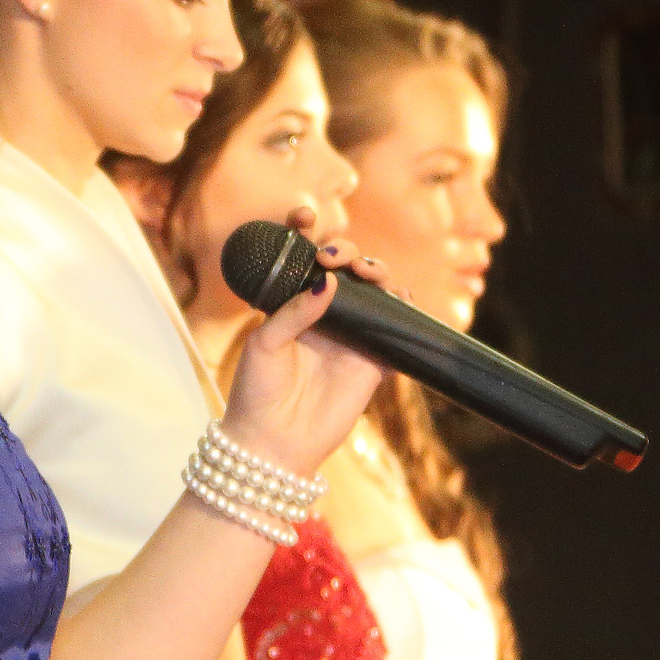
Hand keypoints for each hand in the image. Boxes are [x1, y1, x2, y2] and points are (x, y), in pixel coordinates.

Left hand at [221, 235, 387, 476]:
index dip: (306, 231)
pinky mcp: (374, 362)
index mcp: (290, 303)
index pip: (301, 258)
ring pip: (375, 291)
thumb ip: (294, 312)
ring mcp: (351, 336)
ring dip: (377, 271)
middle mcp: (323, 314)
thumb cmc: (256, 391)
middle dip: (345, 250)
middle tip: (332, 258)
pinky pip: (397, 330)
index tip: (304, 215)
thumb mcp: (264, 344)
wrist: (273, 443)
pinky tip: (399, 299)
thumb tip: (330, 283)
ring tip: (366, 273)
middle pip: (345, 267)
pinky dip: (404, 309)